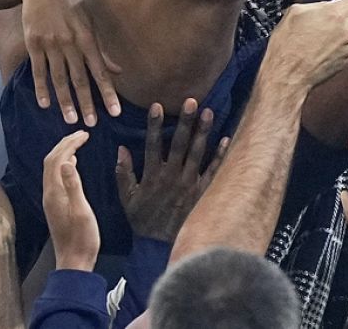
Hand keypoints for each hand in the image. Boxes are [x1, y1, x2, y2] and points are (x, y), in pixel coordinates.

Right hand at [18, 0, 122, 126]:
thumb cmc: (69, 2)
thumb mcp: (89, 20)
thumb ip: (101, 48)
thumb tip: (118, 70)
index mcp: (87, 37)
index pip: (100, 71)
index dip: (108, 92)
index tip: (115, 111)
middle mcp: (70, 42)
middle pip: (80, 78)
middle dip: (87, 103)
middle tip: (93, 124)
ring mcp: (50, 44)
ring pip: (59, 78)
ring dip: (65, 101)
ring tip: (71, 120)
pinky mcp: (33, 43)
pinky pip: (38, 70)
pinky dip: (41, 88)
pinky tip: (45, 104)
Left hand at [42, 131, 99, 270]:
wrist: (74, 261)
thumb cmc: (82, 238)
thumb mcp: (82, 210)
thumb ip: (74, 186)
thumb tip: (66, 161)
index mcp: (54, 192)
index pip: (57, 159)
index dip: (69, 143)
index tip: (84, 134)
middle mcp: (49, 193)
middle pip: (51, 161)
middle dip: (64, 144)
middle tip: (81, 134)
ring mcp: (51, 199)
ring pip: (52, 168)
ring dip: (63, 152)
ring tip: (78, 143)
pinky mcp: (55, 204)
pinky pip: (55, 176)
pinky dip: (63, 163)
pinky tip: (72, 164)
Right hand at [116, 99, 228, 242]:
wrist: (160, 246)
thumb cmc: (143, 220)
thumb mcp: (127, 198)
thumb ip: (123, 173)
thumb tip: (121, 149)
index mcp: (153, 175)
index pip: (153, 144)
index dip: (154, 125)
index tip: (157, 105)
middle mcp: (172, 176)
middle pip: (179, 144)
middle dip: (185, 121)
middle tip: (191, 101)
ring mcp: (189, 184)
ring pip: (198, 153)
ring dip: (203, 132)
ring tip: (209, 112)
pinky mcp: (202, 192)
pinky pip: (213, 171)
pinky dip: (220, 155)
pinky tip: (227, 138)